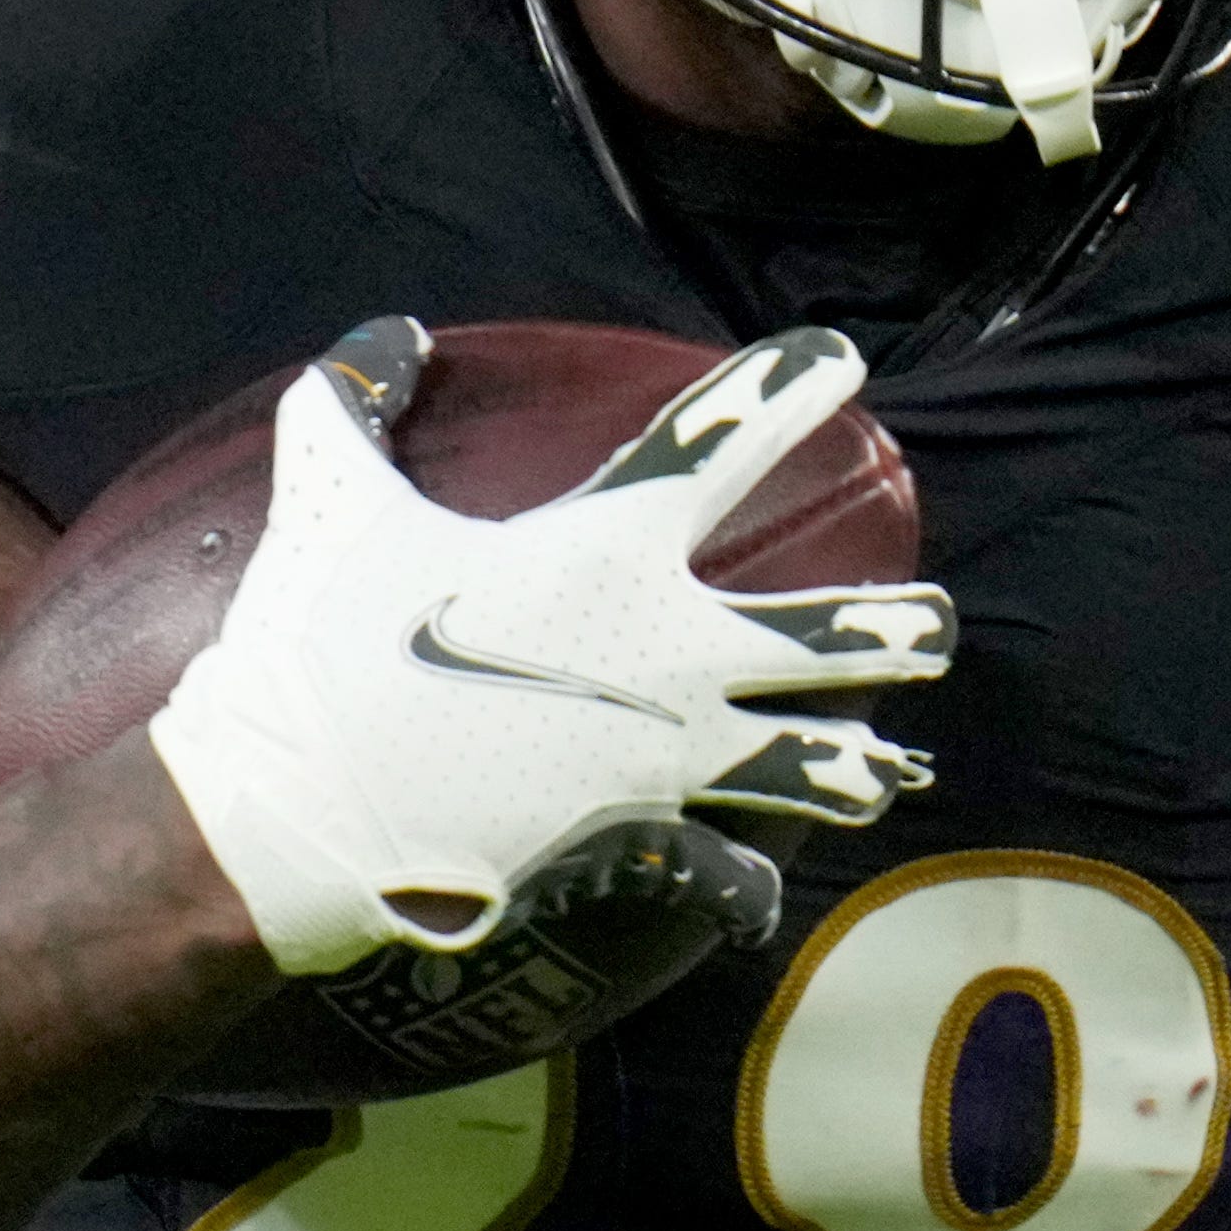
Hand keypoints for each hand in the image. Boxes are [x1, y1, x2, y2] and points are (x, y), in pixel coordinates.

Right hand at [146, 319, 953, 975]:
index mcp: (609, 549)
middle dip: (898, 631)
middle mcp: (673, 649)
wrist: (295, 808)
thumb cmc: (316, 645)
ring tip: (894, 767)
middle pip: (832, 637)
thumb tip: (390, 332)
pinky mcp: (640, 840)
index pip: (723, 443)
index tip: (840, 360)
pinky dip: (744, 889)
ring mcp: (670, 754)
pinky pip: (723, 874)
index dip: (787, 389)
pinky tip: (762, 898)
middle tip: (936, 626)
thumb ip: (357, 401)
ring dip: (856, 764)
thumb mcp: (330, 498)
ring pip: (814, 761)